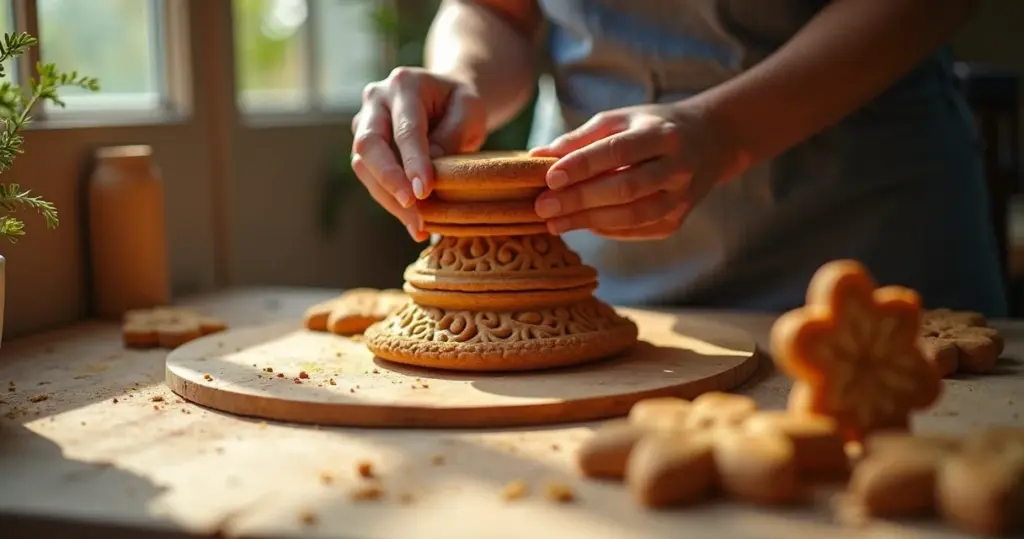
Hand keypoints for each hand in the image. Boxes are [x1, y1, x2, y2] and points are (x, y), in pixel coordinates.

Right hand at [351, 67, 486, 240]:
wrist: (447, 100)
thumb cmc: (461, 105)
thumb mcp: (469, 112)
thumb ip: (450, 137)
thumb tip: (427, 174)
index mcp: (404, 84)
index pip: (405, 129)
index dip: (413, 162)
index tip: (425, 191)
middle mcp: (375, 101)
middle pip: (369, 145)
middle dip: (389, 181)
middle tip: (414, 209)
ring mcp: (364, 123)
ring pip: (363, 166)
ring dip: (389, 199)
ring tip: (418, 226)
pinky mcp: (365, 148)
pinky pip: (370, 178)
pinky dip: (390, 203)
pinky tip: (414, 224)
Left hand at [529, 102, 743, 239]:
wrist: (710, 142)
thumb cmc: (651, 127)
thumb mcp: (620, 120)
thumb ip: (580, 138)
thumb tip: (536, 156)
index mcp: (661, 133)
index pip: (618, 151)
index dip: (583, 165)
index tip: (549, 177)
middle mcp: (678, 166)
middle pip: (625, 188)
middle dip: (579, 199)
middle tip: (542, 207)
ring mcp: (681, 197)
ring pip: (633, 216)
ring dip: (589, 222)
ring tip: (554, 223)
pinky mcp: (678, 220)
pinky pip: (637, 230)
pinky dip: (607, 229)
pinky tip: (583, 224)